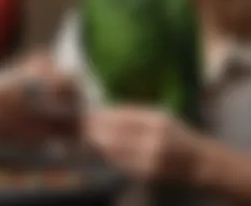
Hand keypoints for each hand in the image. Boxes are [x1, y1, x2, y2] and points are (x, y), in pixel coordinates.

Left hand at [85, 106, 202, 182]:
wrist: (200, 162)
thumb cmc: (177, 134)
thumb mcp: (160, 115)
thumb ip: (135, 113)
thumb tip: (106, 110)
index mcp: (157, 120)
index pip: (121, 116)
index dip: (102, 115)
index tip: (89, 113)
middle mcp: (154, 138)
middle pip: (115, 133)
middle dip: (95, 129)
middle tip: (83, 125)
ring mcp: (151, 158)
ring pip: (115, 150)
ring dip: (98, 142)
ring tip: (88, 136)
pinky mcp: (148, 173)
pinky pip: (121, 163)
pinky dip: (109, 155)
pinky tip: (102, 149)